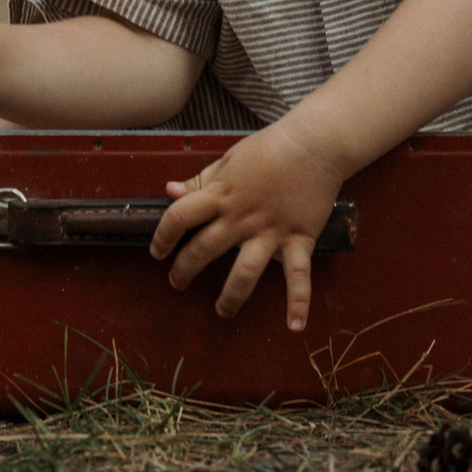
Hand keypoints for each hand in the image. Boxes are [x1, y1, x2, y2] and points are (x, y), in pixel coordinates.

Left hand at [150, 116, 348, 330]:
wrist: (314, 144)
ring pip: (245, 271)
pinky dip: (298, 302)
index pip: (180, 217)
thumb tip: (169, 191)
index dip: (162, 236)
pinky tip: (295, 327)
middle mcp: (242, 217)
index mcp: (221, 194)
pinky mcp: (298, 239)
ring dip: (231, 296)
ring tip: (221, 311)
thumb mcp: (229, 159)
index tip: (156, 251)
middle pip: (204, 249)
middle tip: (176, 283)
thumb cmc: (270, 148)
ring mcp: (270, 231)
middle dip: (185, 270)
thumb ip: (201, 180)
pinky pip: (297, 275)